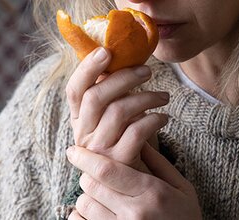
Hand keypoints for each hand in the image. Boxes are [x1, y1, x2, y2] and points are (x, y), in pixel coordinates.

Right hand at [65, 47, 169, 170]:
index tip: (106, 50)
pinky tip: (164, 117)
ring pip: (119, 111)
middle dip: (124, 78)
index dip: (87, 68)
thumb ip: (112, 95)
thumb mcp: (113, 119)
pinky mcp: (120, 163)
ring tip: (164, 96)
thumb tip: (122, 56)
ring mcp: (100, 151)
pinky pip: (137, 132)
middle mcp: (84, 135)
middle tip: (148, 71)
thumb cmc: (126, 143)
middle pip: (96, 97)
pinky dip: (154, 119)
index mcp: (79, 120)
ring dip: (146, 97)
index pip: (74, 90)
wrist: (132, 187)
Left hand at [66, 143, 201, 219]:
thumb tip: (138, 138)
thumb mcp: (182, 188)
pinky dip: (81, 216)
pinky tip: (96, 213)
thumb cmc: (187, 218)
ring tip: (101, 195)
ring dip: (87, 196)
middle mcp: (135, 213)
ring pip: (84, 205)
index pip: (107, 170)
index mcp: (152, 193)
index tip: (73, 151)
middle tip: (95, 174)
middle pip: (91, 185)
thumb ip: (158, 163)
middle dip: (88, 175)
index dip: (85, 157)